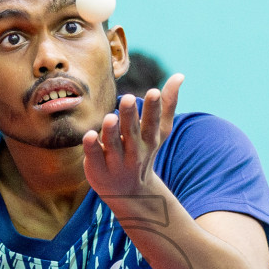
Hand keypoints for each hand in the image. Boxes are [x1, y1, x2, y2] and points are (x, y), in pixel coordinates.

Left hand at [82, 74, 183, 198]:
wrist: (129, 193)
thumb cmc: (143, 152)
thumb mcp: (158, 132)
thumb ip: (168, 104)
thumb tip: (179, 75)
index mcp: (149, 139)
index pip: (152, 123)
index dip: (153, 108)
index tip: (154, 92)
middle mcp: (134, 151)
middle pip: (132, 132)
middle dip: (130, 116)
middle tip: (129, 98)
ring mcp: (115, 161)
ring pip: (113, 145)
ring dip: (111, 131)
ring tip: (110, 117)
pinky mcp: (97, 168)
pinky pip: (94, 157)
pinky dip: (91, 147)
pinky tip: (88, 135)